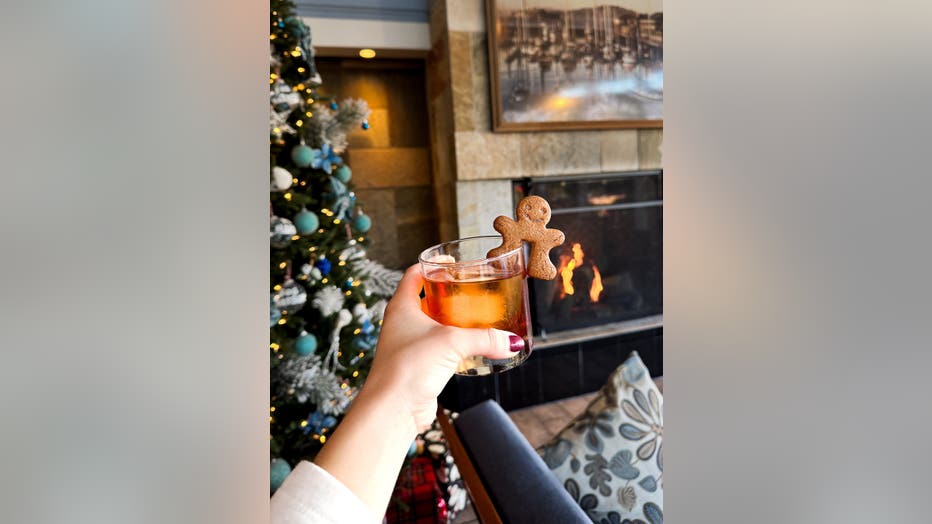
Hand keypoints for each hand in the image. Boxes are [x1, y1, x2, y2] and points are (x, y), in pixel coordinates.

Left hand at [365, 264, 522, 430]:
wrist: (393, 408)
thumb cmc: (408, 367)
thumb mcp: (451, 343)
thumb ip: (484, 338)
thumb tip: (511, 342)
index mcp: (402, 306)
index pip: (414, 274)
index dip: (433, 264)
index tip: (452, 261)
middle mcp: (402, 323)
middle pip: (426, 298)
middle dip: (448, 293)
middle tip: (471, 289)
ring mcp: (408, 345)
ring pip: (433, 325)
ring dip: (452, 321)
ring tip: (476, 317)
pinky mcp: (418, 366)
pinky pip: (438, 348)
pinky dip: (454, 345)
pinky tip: (471, 348)